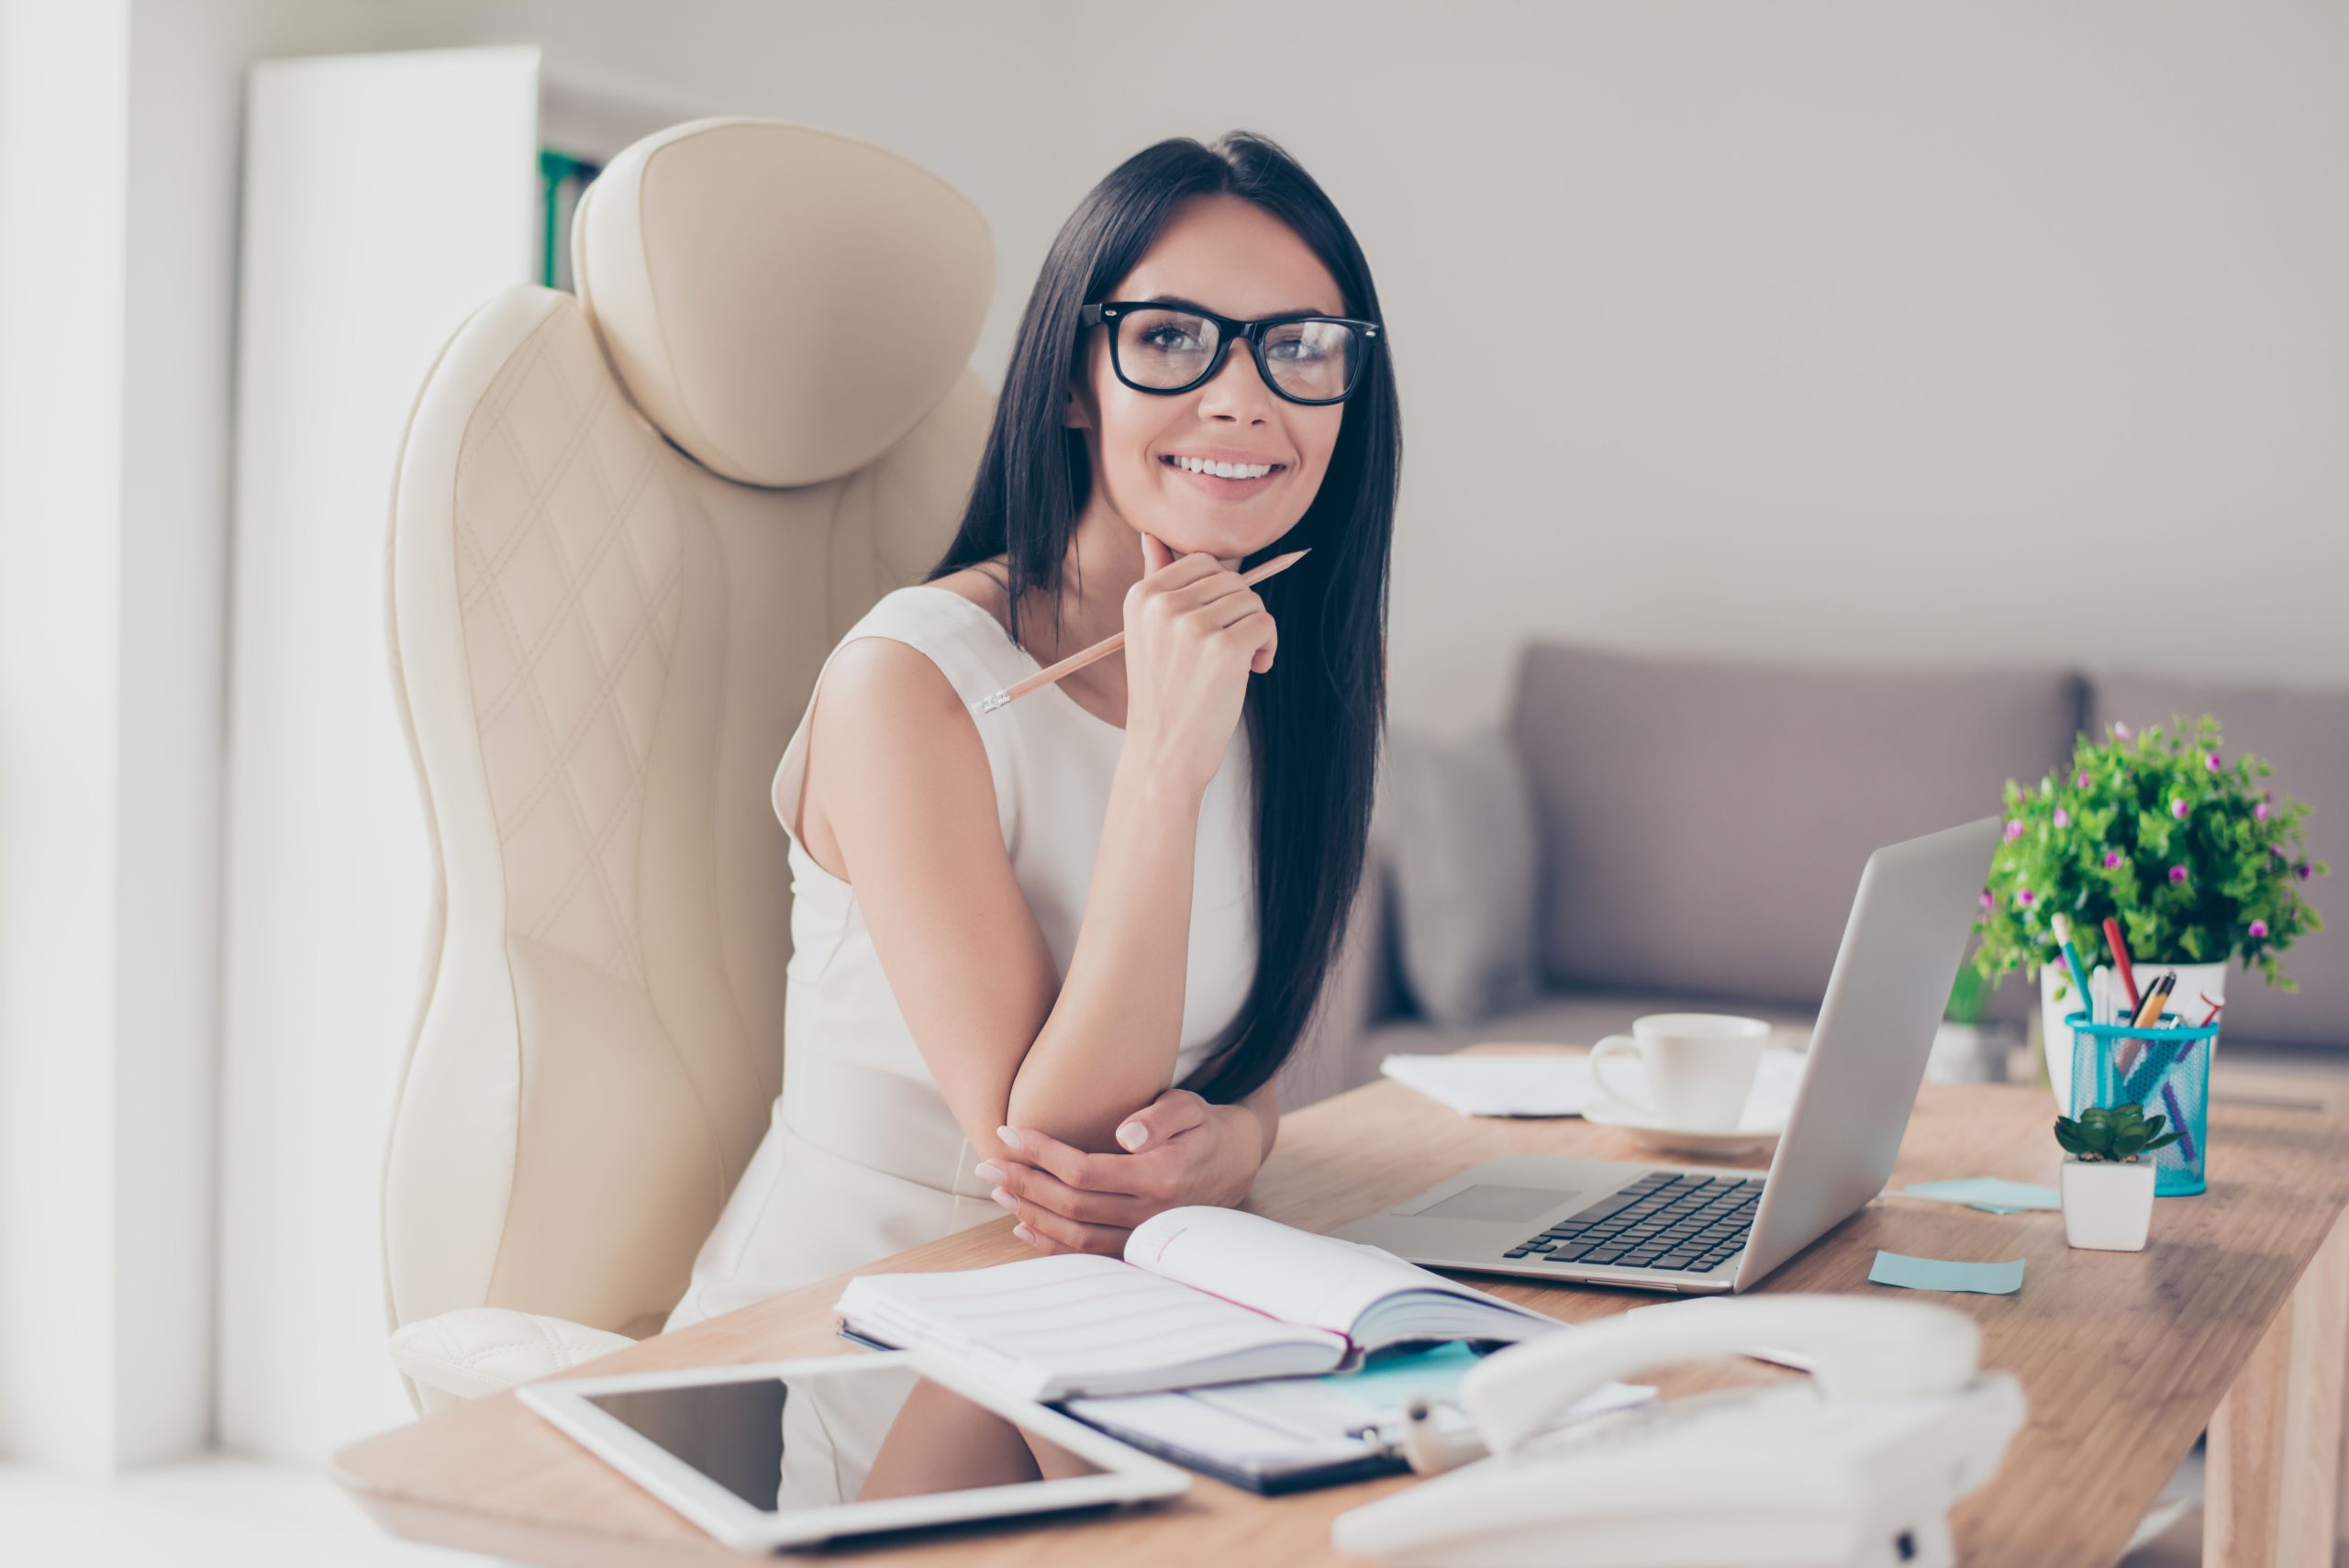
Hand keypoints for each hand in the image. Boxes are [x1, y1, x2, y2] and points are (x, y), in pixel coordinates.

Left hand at [980, 1090, 1268, 1255]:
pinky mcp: (1136, 1247)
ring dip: (1031, 1214)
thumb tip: (1126, 1134)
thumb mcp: (1188, 1108)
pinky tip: (1023, 1225)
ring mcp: (1142, 1237)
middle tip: (987, 1163)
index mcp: (1161, 1177)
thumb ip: (1159, 1117)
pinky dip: (1050, 1243)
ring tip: (999, 1189)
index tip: (1008, 1133)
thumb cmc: (1202, 1129)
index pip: (1084, 1170)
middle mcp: (1150, 1214)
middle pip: (1071, 1205)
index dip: (1041, 1154)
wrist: (1233, 1164)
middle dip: (1024, 1183)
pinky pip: (1087, 1253)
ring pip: (1075, 1236)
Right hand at [1123, 532, 1276, 797]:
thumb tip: (1151, 535)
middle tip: (1228, 651)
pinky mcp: (1224, 649)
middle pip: (1231, 579)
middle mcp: (1162, 605)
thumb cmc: (1164, 694)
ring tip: (1238, 665)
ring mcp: (1192, 626)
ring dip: (1256, 631)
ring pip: (1251, 600)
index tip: (1212, 628)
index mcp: (1141, 596)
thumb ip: (1156, 582)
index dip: (1220, 593)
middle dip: (1240, 611)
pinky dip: (1268, 646)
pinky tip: (1253, 670)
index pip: (1203, 562)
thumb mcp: (1148, 634)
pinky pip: (1265, 623)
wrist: (1163, 754)